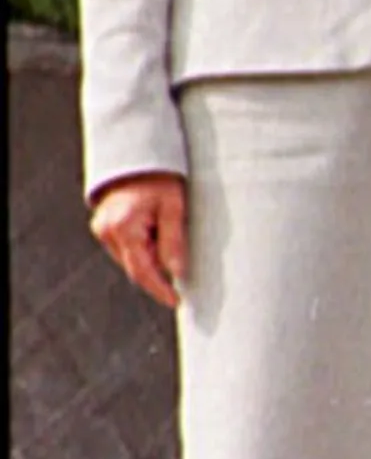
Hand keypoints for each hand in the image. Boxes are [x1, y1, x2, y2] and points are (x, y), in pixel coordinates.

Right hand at [88, 172, 187, 309]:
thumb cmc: (160, 179)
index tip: (176, 301)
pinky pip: (126, 248)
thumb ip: (174, 242)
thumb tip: (177, 273)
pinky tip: (158, 245)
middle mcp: (107, 231)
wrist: (138, 156)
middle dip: (157, 278)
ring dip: (151, 264)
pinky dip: (143, 252)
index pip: (142, 270)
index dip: (159, 289)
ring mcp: (102, 229)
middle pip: (134, 267)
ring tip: (172, 254)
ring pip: (130, 259)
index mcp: (123, 228)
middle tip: (180, 288)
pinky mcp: (105, 226)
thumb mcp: (174, 208)